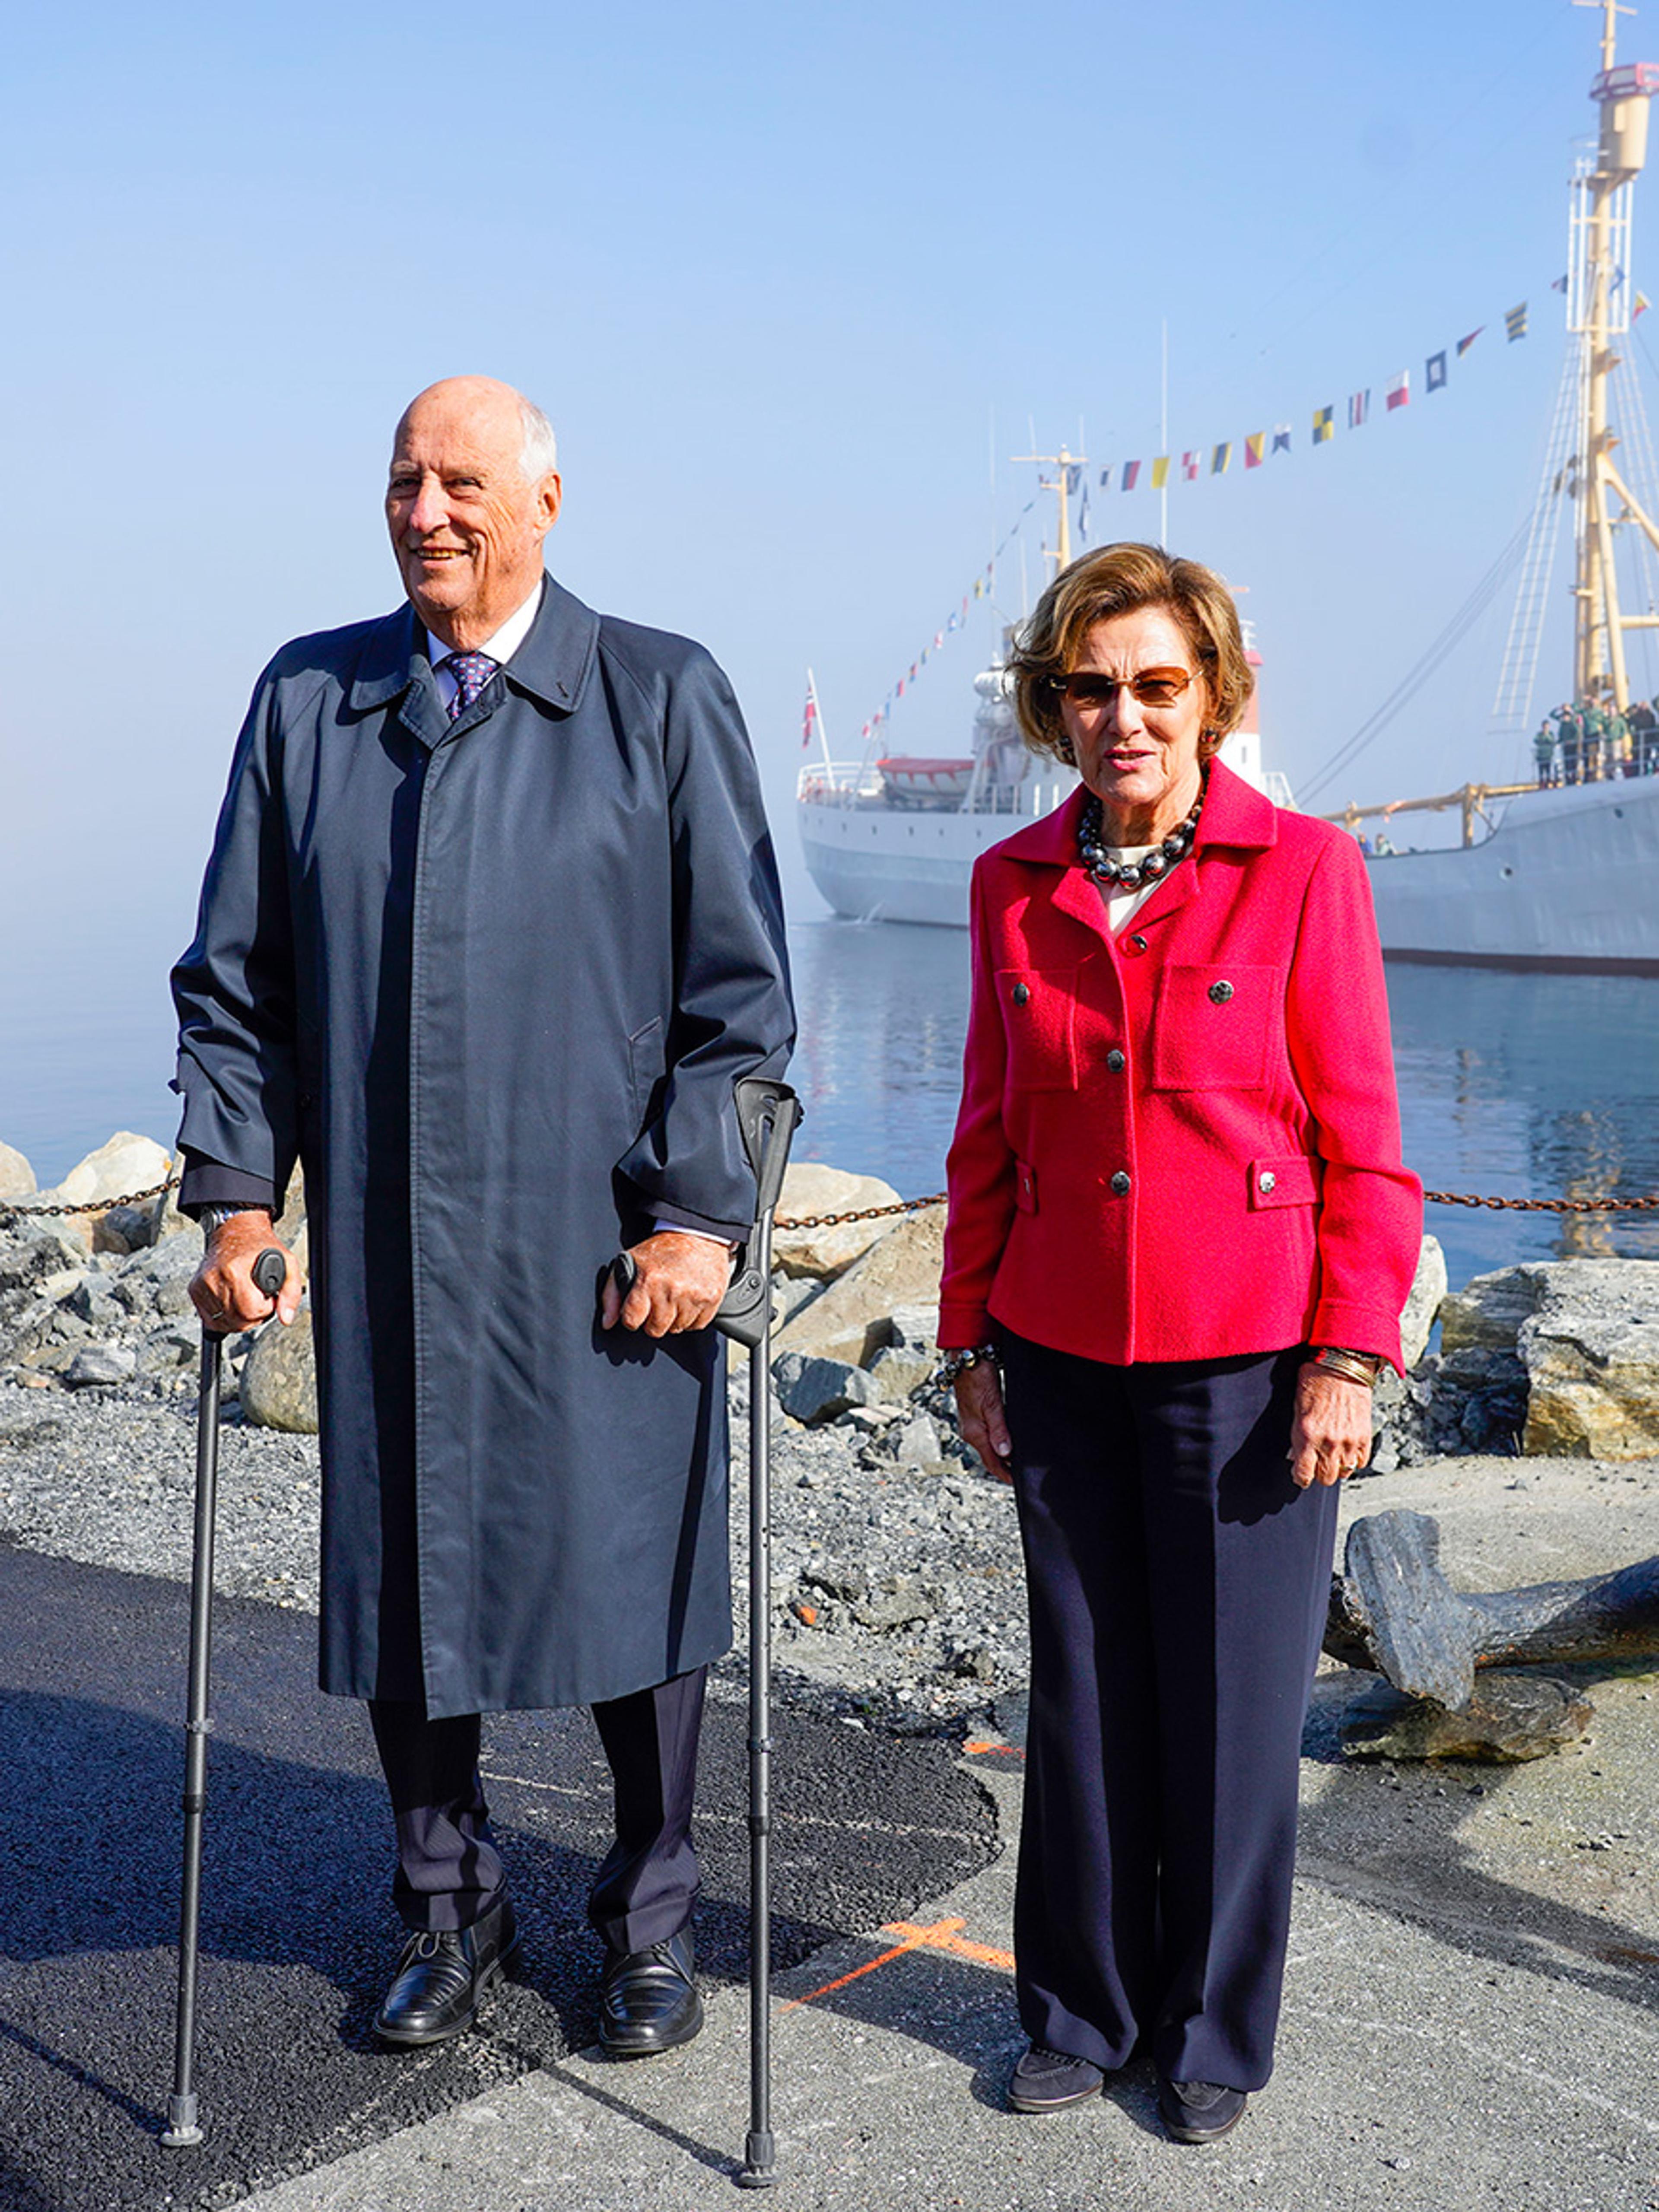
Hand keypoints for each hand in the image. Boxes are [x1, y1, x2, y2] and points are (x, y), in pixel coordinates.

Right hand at [189, 1212, 301, 1331]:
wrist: (235, 1231)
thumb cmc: (260, 1246)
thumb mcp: (288, 1263)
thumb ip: (291, 1293)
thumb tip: (286, 1318)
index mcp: (234, 1272)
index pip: (250, 1312)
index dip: (265, 1309)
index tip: (268, 1297)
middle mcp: (214, 1279)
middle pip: (237, 1321)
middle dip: (253, 1315)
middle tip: (258, 1299)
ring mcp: (201, 1286)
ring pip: (222, 1323)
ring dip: (239, 1317)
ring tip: (246, 1298)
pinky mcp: (195, 1290)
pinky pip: (210, 1319)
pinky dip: (225, 1316)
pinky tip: (233, 1302)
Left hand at [600, 1232, 732, 1337]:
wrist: (697, 1234)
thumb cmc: (661, 1249)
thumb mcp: (629, 1263)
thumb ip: (612, 1294)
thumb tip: (607, 1323)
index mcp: (648, 1280)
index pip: (632, 1321)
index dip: (632, 1316)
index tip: (638, 1307)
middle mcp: (672, 1290)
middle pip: (655, 1330)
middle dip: (653, 1319)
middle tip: (657, 1300)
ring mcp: (694, 1296)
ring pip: (676, 1329)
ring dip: (673, 1318)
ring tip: (674, 1297)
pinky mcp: (711, 1300)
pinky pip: (696, 1326)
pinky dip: (691, 1317)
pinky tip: (688, 1299)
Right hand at [952, 1360, 1012, 1483]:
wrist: (966, 1358)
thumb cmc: (978, 1377)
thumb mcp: (993, 1404)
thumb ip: (999, 1430)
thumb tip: (1005, 1454)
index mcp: (974, 1432)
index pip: (991, 1461)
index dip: (1004, 1474)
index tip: (1017, 1483)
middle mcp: (970, 1431)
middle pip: (989, 1456)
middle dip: (1004, 1466)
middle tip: (1022, 1473)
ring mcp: (970, 1423)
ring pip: (988, 1446)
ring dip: (1002, 1454)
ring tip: (1018, 1459)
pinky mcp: (973, 1415)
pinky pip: (986, 1435)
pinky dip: (998, 1441)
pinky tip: (1008, 1439)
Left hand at [1289, 1362, 1373, 1488]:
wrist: (1341, 1366)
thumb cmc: (1315, 1381)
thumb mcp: (1296, 1409)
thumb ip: (1297, 1436)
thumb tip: (1295, 1455)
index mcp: (1307, 1435)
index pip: (1303, 1474)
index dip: (1300, 1478)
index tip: (1300, 1476)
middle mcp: (1329, 1442)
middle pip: (1326, 1478)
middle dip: (1319, 1474)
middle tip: (1317, 1464)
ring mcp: (1349, 1441)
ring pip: (1344, 1473)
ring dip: (1337, 1467)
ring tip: (1333, 1456)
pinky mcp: (1365, 1436)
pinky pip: (1361, 1462)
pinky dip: (1354, 1460)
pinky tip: (1347, 1450)